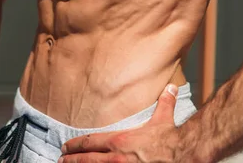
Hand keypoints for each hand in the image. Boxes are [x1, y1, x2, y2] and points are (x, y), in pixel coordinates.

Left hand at [60, 85, 188, 162]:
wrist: (182, 155)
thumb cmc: (170, 140)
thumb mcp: (164, 119)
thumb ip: (164, 102)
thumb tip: (171, 87)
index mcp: (120, 140)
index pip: (92, 141)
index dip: (76, 145)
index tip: (66, 146)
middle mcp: (116, 157)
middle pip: (87, 159)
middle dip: (72, 160)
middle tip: (61, 160)